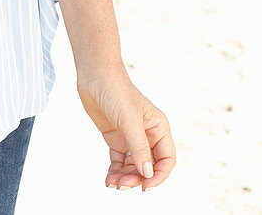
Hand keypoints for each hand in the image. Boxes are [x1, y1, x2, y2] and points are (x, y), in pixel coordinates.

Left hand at [76, 70, 175, 190]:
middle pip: (148, 166)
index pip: (166, 159)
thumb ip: (139, 148)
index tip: (145, 185)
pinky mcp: (116, 137)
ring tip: (112, 183)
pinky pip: (119, 161)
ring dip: (125, 177)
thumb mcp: (129, 121)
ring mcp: (131, 137)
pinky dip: (115, 171)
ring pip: (133, 166)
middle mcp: (147, 135)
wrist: (95, 75)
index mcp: (158, 128)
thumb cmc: (116, 92)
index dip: (159, 175)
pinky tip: (108, 179)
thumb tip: (148, 174)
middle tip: (122, 185)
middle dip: (137, 178)